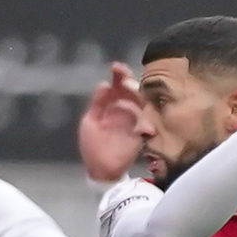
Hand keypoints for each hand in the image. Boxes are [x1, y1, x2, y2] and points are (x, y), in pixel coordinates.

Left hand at [77, 61, 145, 182]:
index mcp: (112, 105)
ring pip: (141, 104)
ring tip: (127, 91)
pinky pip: (146, 125)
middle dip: (129, 81)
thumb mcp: (90, 122)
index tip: (115, 67)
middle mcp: (125, 110)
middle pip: (132, 90)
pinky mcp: (139, 135)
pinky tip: (139, 120)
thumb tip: (104, 84)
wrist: (99, 169)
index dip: (119, 74)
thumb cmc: (93, 145)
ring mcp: (133, 121)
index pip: (118, 85)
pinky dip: (144, 122)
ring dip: (136, 96)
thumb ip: (98, 104)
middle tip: (123, 79)